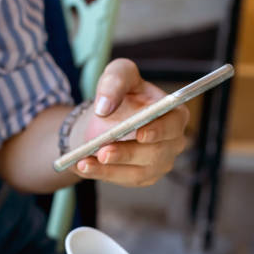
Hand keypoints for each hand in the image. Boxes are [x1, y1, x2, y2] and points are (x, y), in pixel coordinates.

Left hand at [70, 59, 188, 186]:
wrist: (105, 117)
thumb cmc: (120, 93)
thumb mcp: (118, 75)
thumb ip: (115, 82)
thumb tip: (104, 107)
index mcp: (174, 115)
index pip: (173, 124)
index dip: (159, 130)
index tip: (140, 133)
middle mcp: (172, 143)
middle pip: (154, 153)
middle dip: (126, 153)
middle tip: (103, 152)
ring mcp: (158, 164)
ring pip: (136, 172)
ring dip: (108, 169)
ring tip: (83, 162)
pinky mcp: (140, 177)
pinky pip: (120, 179)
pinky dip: (99, 174)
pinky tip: (80, 167)